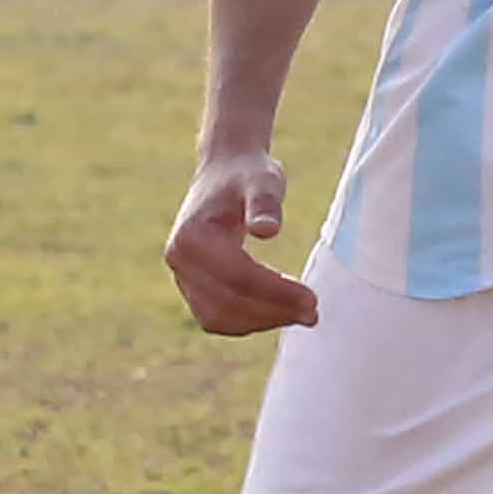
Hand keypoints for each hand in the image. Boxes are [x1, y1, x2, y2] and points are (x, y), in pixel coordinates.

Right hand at [163, 150, 318, 337]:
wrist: (227, 172)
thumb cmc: (249, 174)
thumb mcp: (263, 180)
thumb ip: (264, 203)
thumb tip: (267, 231)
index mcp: (191, 237)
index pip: (238, 276)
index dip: (277, 292)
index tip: (313, 300)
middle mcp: (179, 260)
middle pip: (228, 302)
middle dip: (273, 311)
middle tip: (313, 313)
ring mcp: (182, 276)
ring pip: (221, 318)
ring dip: (263, 321)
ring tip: (303, 314)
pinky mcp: (193, 287)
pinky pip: (219, 317)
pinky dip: (251, 320)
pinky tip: (283, 311)